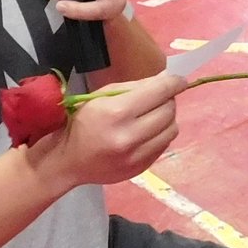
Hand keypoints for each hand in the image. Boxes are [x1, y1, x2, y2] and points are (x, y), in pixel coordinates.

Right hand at [34, 71, 180, 187]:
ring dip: (167, 119)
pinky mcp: (141, 168)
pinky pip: (164, 145)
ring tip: (154, 115)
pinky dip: (160, 135)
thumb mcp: (101, 97)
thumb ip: (135, 88)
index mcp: (116, 112)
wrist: (68, 161)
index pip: (159, 93)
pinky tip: (147, 132)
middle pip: (168, 111)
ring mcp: (136, 156)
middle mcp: (129, 136)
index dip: (174, 83)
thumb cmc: (81, 122)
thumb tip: (165, 79)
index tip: (179, 80)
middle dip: (168, 100)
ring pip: (172, 130)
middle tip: (160, 98)